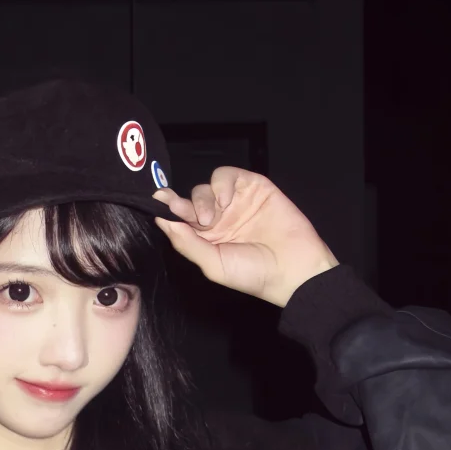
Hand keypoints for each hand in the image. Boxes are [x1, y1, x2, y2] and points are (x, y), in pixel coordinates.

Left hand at [153, 166, 337, 308]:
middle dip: (184, 205)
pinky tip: (225, 200)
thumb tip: (163, 222)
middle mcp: (219, 219)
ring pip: (206, 186)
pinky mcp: (253, 187)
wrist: (292, 268)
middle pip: (191, 200)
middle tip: (192, 217)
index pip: (181, 219)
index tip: (158, 202)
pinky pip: (228, 175)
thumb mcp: (213, 265)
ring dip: (203, 198)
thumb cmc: (253, 274)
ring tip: (213, 216)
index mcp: (207, 239)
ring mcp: (236, 202)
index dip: (168, 209)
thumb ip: (187, 243)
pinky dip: (221, 183)